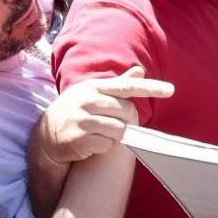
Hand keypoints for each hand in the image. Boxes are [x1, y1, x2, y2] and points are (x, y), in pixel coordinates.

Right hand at [38, 67, 173, 164]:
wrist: (46, 137)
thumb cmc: (76, 112)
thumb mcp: (92, 94)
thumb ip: (117, 85)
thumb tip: (140, 70)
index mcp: (93, 87)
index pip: (127, 86)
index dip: (150, 88)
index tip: (170, 90)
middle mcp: (86, 100)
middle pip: (127, 112)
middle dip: (127, 121)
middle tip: (113, 125)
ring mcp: (81, 119)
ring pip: (119, 130)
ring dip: (115, 136)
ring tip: (100, 134)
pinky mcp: (79, 138)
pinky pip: (107, 144)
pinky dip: (104, 147)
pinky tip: (93, 144)